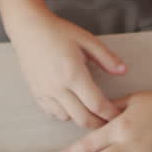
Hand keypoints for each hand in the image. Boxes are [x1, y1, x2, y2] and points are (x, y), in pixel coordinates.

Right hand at [7, 11, 127, 128]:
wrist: (28, 28)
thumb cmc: (57, 31)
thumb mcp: (86, 40)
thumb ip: (106, 57)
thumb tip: (123, 70)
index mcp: (73, 74)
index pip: (96, 104)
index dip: (110, 113)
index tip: (117, 114)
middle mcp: (57, 87)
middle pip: (82, 118)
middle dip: (98, 123)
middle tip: (107, 121)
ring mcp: (44, 92)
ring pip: (66, 118)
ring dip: (80, 118)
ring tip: (90, 112)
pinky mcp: (36, 93)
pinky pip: (52, 113)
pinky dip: (64, 114)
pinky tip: (71, 106)